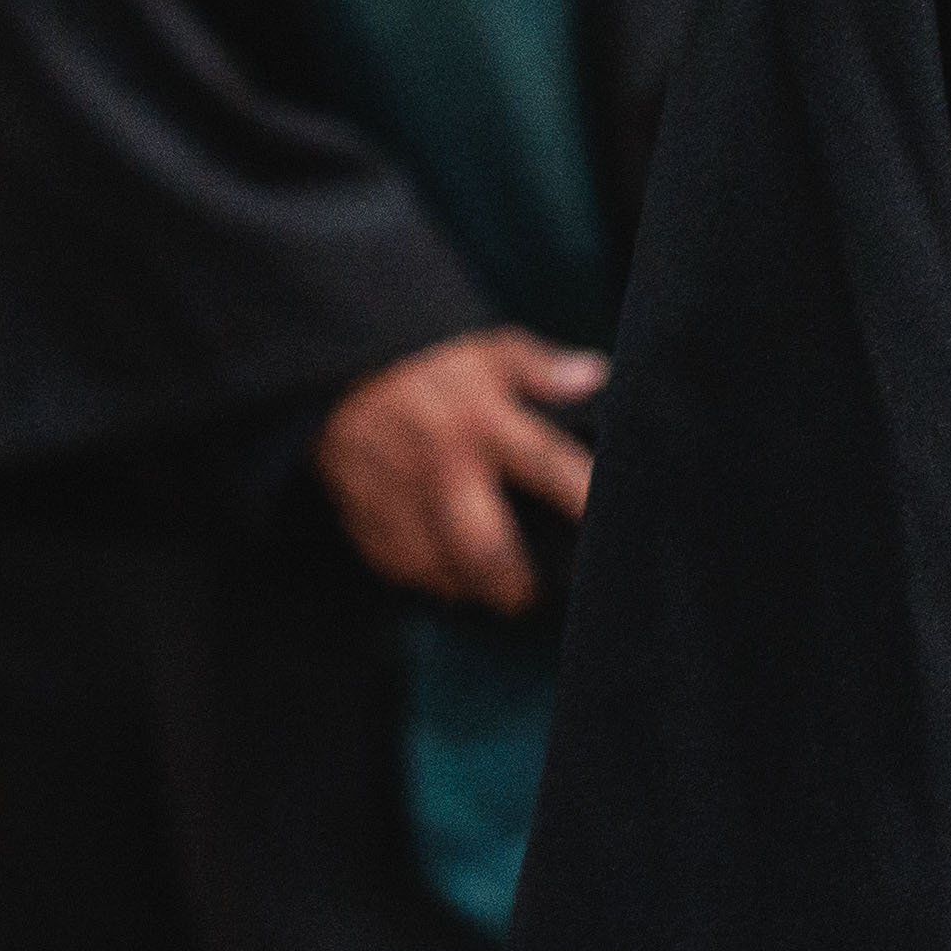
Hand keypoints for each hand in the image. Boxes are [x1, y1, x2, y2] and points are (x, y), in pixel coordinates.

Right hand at [314, 326, 604, 615]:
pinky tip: (447, 575)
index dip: (583, 500)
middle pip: (484, 548)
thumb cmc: (432, 371)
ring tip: (491, 589)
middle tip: (530, 595)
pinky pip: (401, 569)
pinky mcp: (366, 520)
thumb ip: (543, 369)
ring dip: (470, 589)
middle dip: (514, 585)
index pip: (546, 466)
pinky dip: (427, 580)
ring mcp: (398, 497)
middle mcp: (440, 463)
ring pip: (441, 571)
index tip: (609, 532)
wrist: (341, 377)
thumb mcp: (489, 354)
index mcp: (481, 419)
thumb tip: (595, 374)